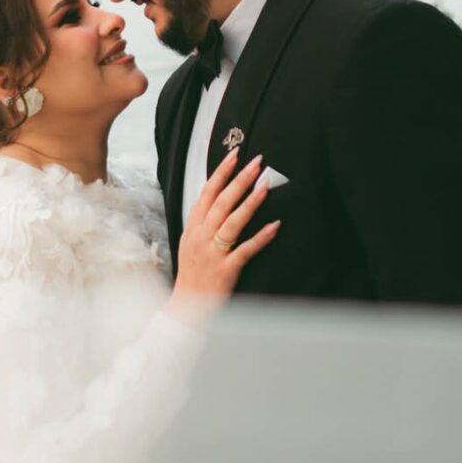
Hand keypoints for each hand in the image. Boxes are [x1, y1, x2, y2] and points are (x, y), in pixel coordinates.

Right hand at [170, 151, 280, 311]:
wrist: (187, 306)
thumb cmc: (192, 274)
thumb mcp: (189, 243)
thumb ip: (202, 222)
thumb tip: (216, 199)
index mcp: (193, 227)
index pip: (206, 193)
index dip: (221, 173)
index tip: (234, 155)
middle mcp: (201, 236)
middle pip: (221, 202)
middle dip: (239, 180)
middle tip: (257, 163)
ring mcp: (213, 253)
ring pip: (232, 221)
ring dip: (250, 202)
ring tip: (265, 186)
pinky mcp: (226, 269)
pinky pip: (245, 249)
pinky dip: (260, 237)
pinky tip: (274, 226)